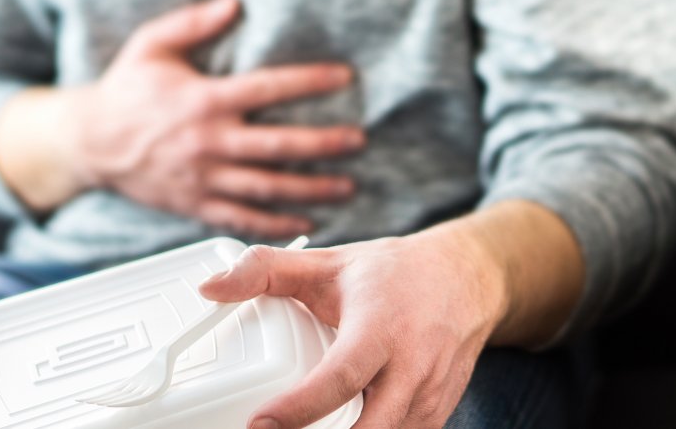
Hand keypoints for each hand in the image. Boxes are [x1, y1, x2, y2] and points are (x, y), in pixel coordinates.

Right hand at [59, 0, 363, 237]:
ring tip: (348, 188)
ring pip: (268, 189)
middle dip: (324, 145)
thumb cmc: (125, 91)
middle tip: (358, 141)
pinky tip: (307, 222)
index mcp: (203, 101)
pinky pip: (243, 219)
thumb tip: (233, 3)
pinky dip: (276, 224)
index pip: (268, 89)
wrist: (89, 143)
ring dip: (312, 190)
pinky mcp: (196, 205)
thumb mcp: (151, 45)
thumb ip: (192, 23)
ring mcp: (203, 178)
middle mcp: (208, 143)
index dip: (310, 82)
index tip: (344, 78)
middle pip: (278, 146)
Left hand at [198, 224, 510, 428]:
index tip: (260, 424)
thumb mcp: (327, 264)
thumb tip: (210, 287)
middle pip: (372, 428)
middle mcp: (411, 366)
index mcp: (379, 327)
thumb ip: (264, 270)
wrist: (466, 278)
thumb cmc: (393, 273)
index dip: (299, 407)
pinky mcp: (437, 414)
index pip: (340, 377)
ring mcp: (429, 395)